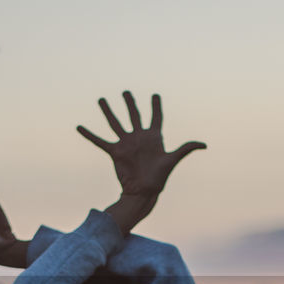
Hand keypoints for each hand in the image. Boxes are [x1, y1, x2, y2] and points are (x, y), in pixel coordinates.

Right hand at [77, 91, 205, 197]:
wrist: (143, 191)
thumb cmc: (160, 177)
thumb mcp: (172, 160)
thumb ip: (185, 149)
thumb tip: (204, 144)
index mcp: (154, 137)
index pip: (156, 117)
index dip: (156, 106)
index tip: (155, 95)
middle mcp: (139, 138)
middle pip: (134, 115)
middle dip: (130, 103)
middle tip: (126, 92)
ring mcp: (126, 144)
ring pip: (115, 123)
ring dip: (108, 111)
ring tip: (101, 99)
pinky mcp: (115, 152)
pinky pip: (100, 141)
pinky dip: (90, 135)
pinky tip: (79, 127)